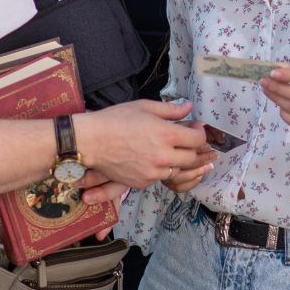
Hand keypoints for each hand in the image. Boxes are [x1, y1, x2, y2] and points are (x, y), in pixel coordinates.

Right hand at [76, 100, 209, 190]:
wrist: (90, 141)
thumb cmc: (115, 120)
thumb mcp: (144, 107)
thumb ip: (170, 109)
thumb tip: (189, 107)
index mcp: (167, 135)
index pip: (198, 140)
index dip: (199, 134)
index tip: (194, 130)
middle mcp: (163, 157)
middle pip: (191, 158)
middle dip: (190, 149)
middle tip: (181, 141)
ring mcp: (152, 172)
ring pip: (176, 170)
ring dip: (174, 161)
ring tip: (162, 150)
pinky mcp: (141, 183)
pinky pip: (158, 178)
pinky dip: (158, 170)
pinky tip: (148, 159)